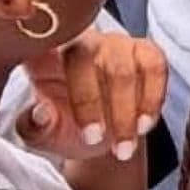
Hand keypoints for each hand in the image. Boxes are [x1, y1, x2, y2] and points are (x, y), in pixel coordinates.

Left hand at [15, 29, 166, 164]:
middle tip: (93, 140)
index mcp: (46, 56)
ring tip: (122, 147)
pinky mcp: (145, 51)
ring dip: (125, 112)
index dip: (46, 64)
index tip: (49, 106)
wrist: (98, 135)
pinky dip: (152, 99)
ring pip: (122, 67)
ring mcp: (116, 44)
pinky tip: (144, 125)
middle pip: (85, 57)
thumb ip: (35, 126)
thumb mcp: (43, 134)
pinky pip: (154, 66)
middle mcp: (82, 42)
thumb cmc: (64, 127)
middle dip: (91, 103)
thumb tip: (41, 112)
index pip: (43, 46)